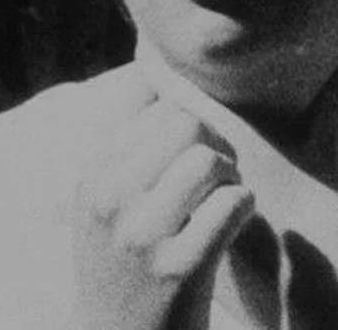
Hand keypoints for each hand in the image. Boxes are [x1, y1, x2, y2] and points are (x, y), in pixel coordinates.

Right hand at [70, 94, 255, 329]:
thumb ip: (126, 149)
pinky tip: (234, 225)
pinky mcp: (180, 267)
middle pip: (184, 122)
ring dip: (231, 176)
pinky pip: (233, 203)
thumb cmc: (127, 267)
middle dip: (215, 141)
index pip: (148, 100)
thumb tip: (151, 71)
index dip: (186, 117)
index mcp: (92, 177)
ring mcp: (143, 235)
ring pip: (209, 159)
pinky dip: (245, 208)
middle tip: (220, 173)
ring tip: (225, 199)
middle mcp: (110, 200)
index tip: (192, 148)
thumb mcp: (106, 207)